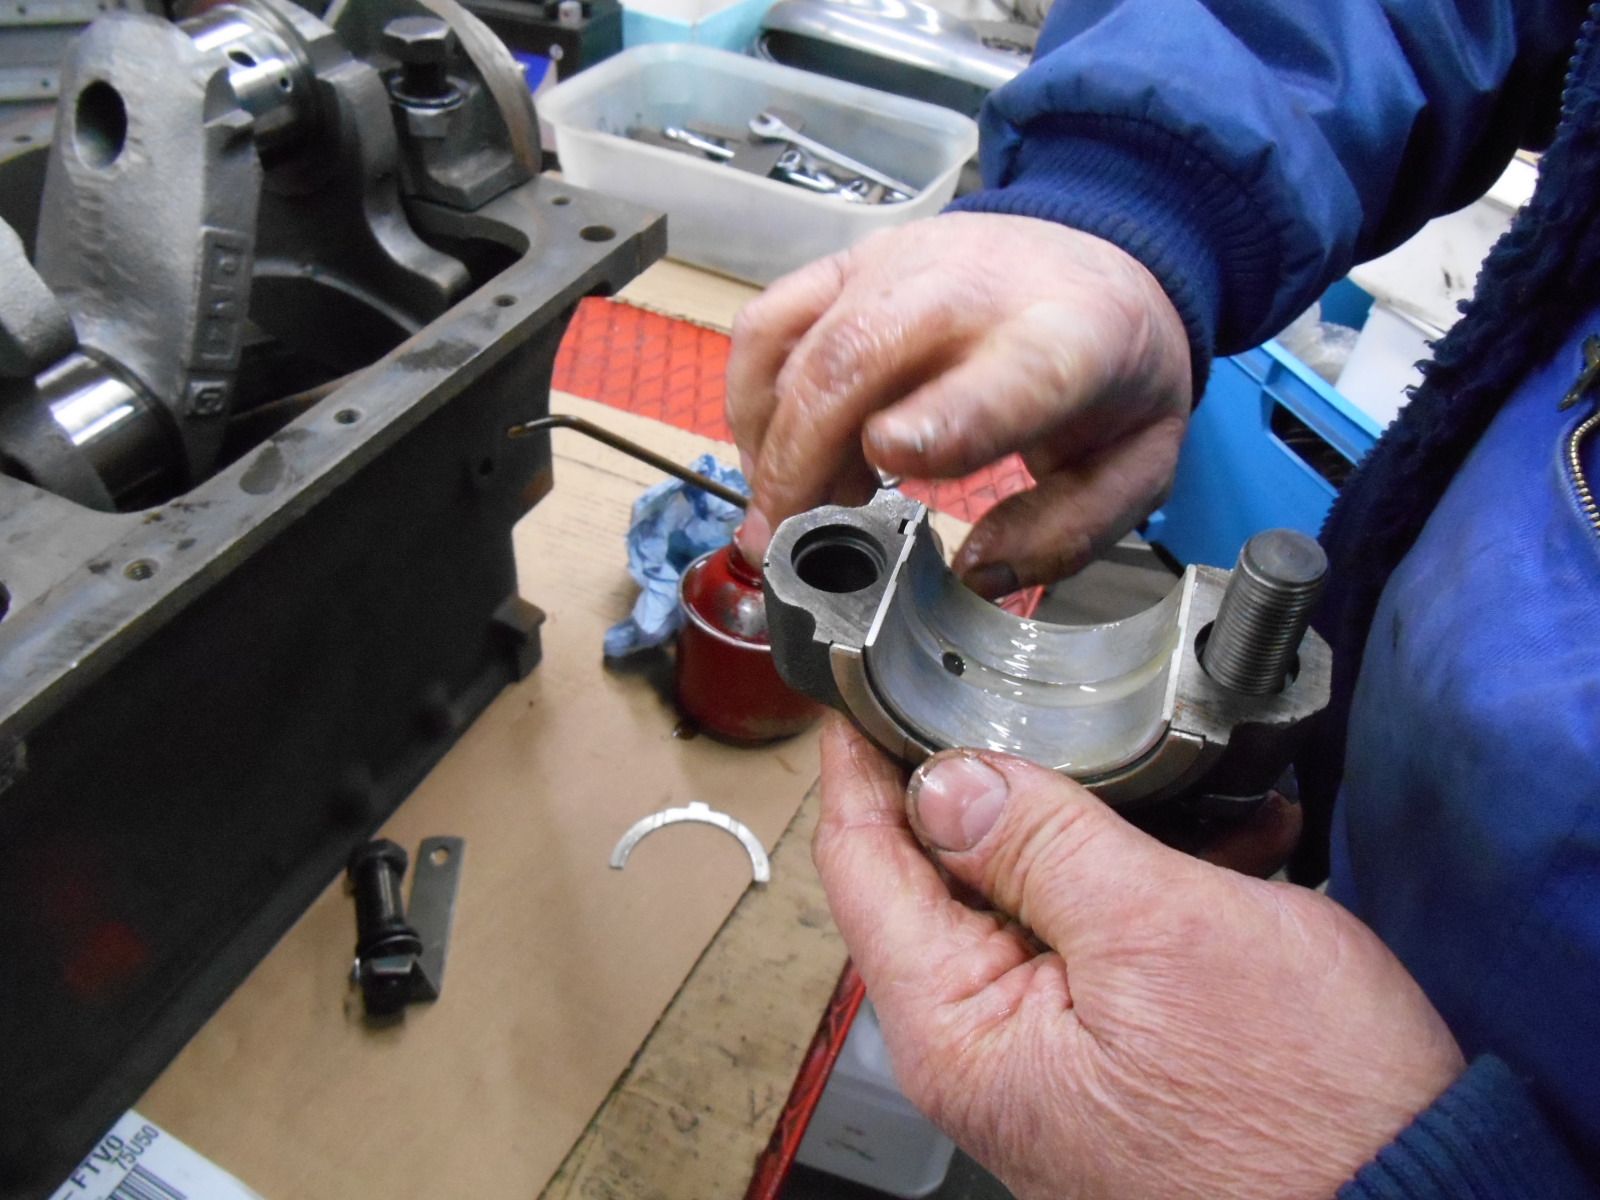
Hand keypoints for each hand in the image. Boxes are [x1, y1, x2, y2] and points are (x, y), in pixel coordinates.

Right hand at [727, 213, 1192, 596]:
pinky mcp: (847, 266)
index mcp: (1064, 341)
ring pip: (796, 346)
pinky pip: (767, 325)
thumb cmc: (1112, 368)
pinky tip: (774, 455)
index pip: (998, 379)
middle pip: (855, 359)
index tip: (888, 460)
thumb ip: (1071, 528)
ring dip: (769, 441)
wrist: (1097, 257)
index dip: (941, 420)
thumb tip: (977, 573)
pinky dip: (751, 400)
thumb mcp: (1139, 461)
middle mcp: (968, 290)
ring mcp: (895, 267)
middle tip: (780, 546)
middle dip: (801, 460)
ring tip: (781, 513)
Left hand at [812, 719, 1464, 1199]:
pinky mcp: (1118, 1053)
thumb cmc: (1301, 1114)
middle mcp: (986, 1049)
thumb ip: (1038, 843)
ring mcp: (1051, 1053)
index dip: (862, 767)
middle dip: (992, 784)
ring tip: (1166, 773)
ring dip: (1094, 825)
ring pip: (1035, 895)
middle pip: (942, 876)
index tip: (865, 693)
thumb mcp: (1159, 930)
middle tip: (1023, 700)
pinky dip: (1150, 880)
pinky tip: (1224, 839)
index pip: (864, 867)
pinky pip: (1103, 938)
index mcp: (960, 1028)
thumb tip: (948, 782)